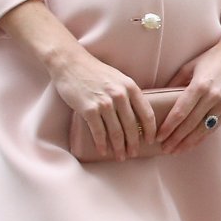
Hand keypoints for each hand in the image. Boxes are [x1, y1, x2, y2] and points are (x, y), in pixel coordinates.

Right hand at [49, 48, 155, 162]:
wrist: (71, 63)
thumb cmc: (95, 72)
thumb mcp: (119, 78)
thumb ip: (129, 94)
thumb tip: (138, 116)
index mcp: (131, 87)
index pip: (147, 114)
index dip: (150, 131)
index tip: (150, 141)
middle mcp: (120, 95)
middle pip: (132, 127)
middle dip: (134, 143)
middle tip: (134, 154)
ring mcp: (104, 103)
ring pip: (116, 132)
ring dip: (119, 148)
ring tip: (121, 156)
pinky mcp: (88, 109)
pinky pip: (98, 132)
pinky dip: (102, 144)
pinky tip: (103, 151)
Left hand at [156, 33, 220, 154]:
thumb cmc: (212, 57)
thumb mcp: (190, 66)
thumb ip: (175, 82)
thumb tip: (159, 97)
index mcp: (200, 85)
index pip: (180, 111)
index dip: (169, 126)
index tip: (159, 136)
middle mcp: (213, 96)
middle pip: (190, 124)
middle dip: (175, 138)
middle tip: (164, 149)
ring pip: (202, 129)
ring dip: (188, 142)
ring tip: (176, 151)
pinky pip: (214, 127)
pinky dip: (202, 137)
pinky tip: (192, 143)